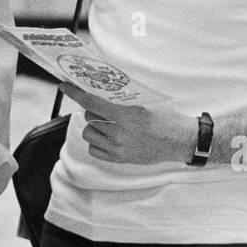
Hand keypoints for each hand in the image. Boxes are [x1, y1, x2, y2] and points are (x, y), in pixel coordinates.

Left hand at [63, 84, 197, 164]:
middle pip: (89, 118)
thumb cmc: (167, 120)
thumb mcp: (144, 104)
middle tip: (101, 107)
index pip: (92, 103)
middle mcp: (119, 134)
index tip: (65, 86)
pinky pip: (95, 150)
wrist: (181, 141)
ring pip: (89, 134)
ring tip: (106, 123)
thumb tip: (101, 94)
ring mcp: (119, 149)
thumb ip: (122, 102)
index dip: (76, 93)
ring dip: (94, 126)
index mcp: (126, 116)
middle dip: (91, 110)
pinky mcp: (120, 159)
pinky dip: (97, 142)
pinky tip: (108, 137)